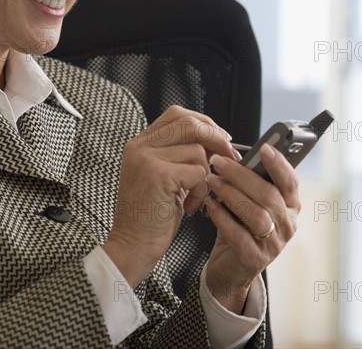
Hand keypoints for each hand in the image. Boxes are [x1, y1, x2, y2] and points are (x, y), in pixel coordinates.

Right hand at [103, 105, 236, 287]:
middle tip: (229, 157)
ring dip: (205, 176)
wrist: (132, 247)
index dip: (203, 122)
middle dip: (216, 139)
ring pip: (197, 150)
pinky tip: (190, 205)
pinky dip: (201, 191)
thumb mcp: (162, 176)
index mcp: (140, 143)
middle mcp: (140, 146)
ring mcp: (146, 159)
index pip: (177, 115)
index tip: (220, 137)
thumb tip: (217, 138)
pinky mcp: (158, 175)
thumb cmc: (151, 215)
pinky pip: (198, 172)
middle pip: (190, 124)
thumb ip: (178, 153)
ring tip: (195, 195)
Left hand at [204, 144, 300, 313]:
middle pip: (268, 195)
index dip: (279, 164)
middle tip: (218, 162)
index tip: (263, 148)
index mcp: (289, 205)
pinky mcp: (255, 259)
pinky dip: (222, 217)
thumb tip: (231, 154)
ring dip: (230, 193)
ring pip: (255, 214)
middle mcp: (287, 224)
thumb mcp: (248, 201)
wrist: (230, 267)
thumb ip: (247, 181)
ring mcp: (274, 244)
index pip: (290, 182)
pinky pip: (239, 235)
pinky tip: (209, 205)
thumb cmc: (239, 226)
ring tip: (211, 181)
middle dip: (240, 175)